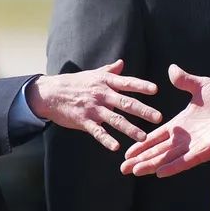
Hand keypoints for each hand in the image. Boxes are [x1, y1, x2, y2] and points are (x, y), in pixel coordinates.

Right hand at [27, 60, 160, 150]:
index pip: (127, 83)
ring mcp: (93, 108)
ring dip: (130, 129)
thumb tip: (122, 63)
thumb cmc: (74, 83)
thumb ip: (109, 71)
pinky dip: (106, 140)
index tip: (155, 90)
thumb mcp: (93, 74)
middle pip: (125, 103)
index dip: (141, 86)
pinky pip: (97, 132)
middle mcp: (101, 94)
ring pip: (115, 120)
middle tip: (159, 118)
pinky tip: (116, 147)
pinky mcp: (84, 121)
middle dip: (143, 110)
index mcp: (105, 82)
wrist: (50, 93)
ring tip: (143, 137)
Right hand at [120, 65, 209, 176]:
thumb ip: (184, 80)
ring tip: (133, 171)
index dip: (142, 144)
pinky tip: (158, 173)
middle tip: (122, 168)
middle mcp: (185, 139)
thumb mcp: (200, 86)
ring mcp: (194, 147)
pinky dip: (172, 167)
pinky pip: (185, 162)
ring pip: (167, 159)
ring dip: (150, 165)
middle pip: (158, 151)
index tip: (127, 152)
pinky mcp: (205, 152)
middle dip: (140, 159)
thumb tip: (171, 68)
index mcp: (182, 125)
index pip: (157, 137)